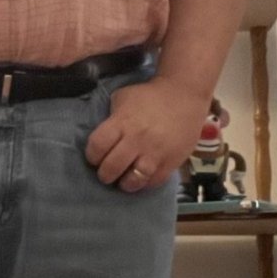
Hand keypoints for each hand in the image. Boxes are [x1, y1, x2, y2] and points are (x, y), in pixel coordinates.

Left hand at [85, 76, 205, 191]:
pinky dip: (145, 183)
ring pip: (134, 179)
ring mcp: (155, 152)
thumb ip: (110, 118)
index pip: (97, 146)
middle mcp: (137, 139)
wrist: (184, 94)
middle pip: (112, 167)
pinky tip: (141, 178)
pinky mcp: (172, 160)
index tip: (95, 158)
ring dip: (125, 183)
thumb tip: (102, 137)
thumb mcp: (122, 98)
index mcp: (122, 122)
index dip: (92, 156)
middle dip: (105, 174)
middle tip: (107, 172)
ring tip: (123, 180)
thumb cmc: (149, 95)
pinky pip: (155, 181)